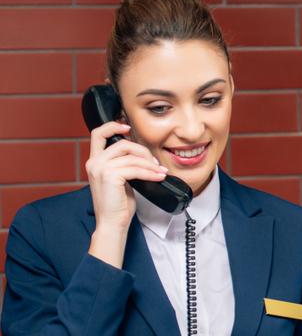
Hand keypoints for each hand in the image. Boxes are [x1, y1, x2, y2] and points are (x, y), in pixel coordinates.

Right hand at [85, 121, 166, 266]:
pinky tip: (158, 177)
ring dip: (150, 164)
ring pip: (132, 156)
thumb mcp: (120, 179)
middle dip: (143, 151)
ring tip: (160, 172)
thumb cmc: (117, 204)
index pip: (98, 134)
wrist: (112, 223)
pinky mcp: (110, 176)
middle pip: (123, 143)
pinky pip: (136, 168)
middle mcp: (94, 163)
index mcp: (94, 161)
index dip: (113, 126)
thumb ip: (124, 163)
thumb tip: (142, 154)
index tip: (128, 127)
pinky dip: (150, 172)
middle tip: (154, 163)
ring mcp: (100, 169)